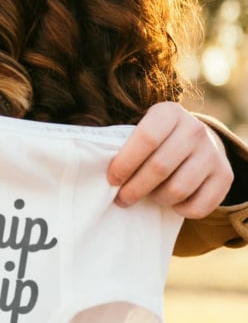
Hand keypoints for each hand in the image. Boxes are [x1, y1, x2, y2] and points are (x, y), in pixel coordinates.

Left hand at [107, 102, 233, 216]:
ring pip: (178, 189)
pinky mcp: (225, 175)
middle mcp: (194, 129)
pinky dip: (181, 210)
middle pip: (160, 167)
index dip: (126, 162)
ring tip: (148, 197)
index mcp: (169, 112)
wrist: (198, 141)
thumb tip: (98, 170)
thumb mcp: (143, 129)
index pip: (146, 138)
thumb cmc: (157, 140)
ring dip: (157, 199)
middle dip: (135, 188)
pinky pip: (199, 206)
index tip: (111, 179)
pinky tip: (172, 203)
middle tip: (122, 198)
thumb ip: (124, 143)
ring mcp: (212, 152)